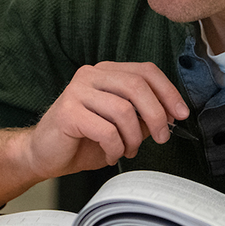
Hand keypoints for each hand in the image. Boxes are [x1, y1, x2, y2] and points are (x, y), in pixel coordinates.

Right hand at [21, 62, 189, 178]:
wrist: (43, 153)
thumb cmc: (82, 139)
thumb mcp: (119, 124)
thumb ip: (141, 114)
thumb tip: (171, 114)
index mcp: (105, 73)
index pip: (146, 71)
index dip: (168, 91)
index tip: (181, 113)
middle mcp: (90, 75)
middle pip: (137, 87)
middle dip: (156, 115)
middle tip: (161, 137)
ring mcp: (77, 92)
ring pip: (124, 111)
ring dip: (133, 138)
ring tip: (127, 150)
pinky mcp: (68, 112)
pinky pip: (106, 130)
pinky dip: (115, 148)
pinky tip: (109, 154)